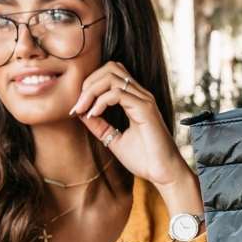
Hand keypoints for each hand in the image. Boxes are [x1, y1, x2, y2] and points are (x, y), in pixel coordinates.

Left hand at [70, 61, 198, 201]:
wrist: (164, 173)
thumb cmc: (145, 159)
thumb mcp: (114, 139)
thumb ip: (99, 125)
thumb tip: (81, 112)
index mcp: (136, 99)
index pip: (110, 74)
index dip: (90, 85)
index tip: (78, 108)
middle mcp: (141, 95)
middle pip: (110, 68)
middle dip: (88, 83)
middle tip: (78, 106)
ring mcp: (144, 100)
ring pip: (112, 76)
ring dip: (91, 91)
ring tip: (83, 109)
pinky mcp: (146, 109)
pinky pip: (117, 93)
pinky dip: (100, 101)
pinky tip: (94, 115)